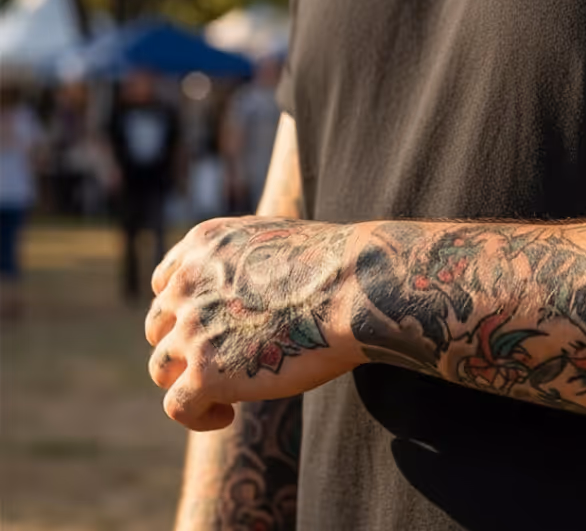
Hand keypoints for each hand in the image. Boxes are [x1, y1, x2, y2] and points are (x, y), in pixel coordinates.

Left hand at [145, 217, 363, 430]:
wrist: (356, 284)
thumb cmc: (339, 264)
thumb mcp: (280, 239)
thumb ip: (251, 259)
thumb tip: (260, 287)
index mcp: (204, 244)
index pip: (166, 283)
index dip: (184, 310)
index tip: (211, 326)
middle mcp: (188, 284)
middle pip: (160, 327)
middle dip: (185, 346)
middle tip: (224, 361)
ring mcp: (192, 330)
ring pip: (162, 368)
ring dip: (189, 381)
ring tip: (225, 396)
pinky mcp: (206, 374)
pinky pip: (178, 407)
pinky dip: (197, 415)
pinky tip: (226, 415)